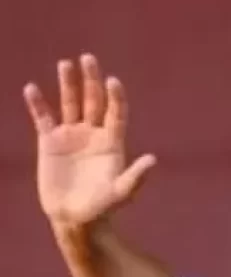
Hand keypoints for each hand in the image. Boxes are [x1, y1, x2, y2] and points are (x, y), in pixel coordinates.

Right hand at [23, 54, 155, 239]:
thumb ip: (135, 177)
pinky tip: (32, 89)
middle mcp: (93, 135)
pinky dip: (38, 104)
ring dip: (68, 84)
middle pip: (93, 101)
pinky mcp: (50, 142)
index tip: (113, 81)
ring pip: (70, 104)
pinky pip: (43, 118)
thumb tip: (152, 159)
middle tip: (89, 58)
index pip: (116, 114)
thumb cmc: (103, 208)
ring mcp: (71, 136)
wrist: (76, 218)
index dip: (115, 97)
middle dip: (91, 80)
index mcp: (113, 143)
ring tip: (66, 64)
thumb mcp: (121, 193)